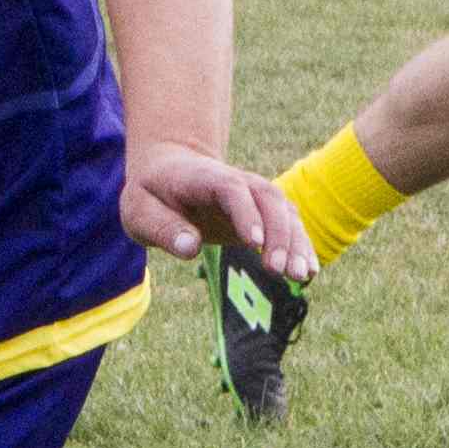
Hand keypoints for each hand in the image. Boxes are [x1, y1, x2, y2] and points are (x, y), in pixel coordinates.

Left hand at [121, 141, 313, 275]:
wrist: (170, 171)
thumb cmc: (152, 195)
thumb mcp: (140, 211)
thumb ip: (162, 228)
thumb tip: (188, 249)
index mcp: (203, 177)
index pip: (231, 189)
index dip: (245, 213)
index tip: (254, 243)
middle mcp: (237, 181)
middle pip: (267, 198)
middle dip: (278, 234)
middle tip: (278, 270)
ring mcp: (254, 195)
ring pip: (285, 212)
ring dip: (296, 243)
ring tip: (300, 276)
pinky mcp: (263, 213)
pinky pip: (289, 225)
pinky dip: (300, 246)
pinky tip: (308, 272)